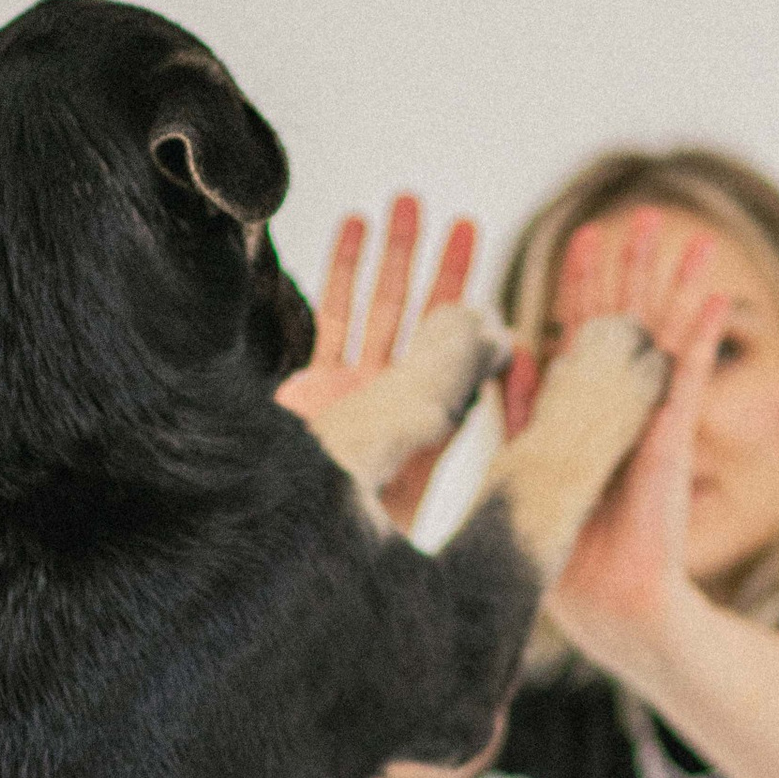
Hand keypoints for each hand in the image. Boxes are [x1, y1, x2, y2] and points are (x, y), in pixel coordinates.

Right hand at [280, 196, 501, 526]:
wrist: (274, 577)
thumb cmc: (350, 556)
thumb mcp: (407, 462)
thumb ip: (448, 395)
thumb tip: (504, 332)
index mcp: (433, 437)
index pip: (468, 360)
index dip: (480, 307)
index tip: (497, 265)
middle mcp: (397, 414)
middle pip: (427, 326)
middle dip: (441, 266)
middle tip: (459, 214)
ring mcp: (353, 402)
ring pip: (379, 315)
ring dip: (393, 256)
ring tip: (407, 199)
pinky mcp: (312, 397)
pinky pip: (333, 324)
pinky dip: (343, 273)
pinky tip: (355, 221)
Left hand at [540, 209, 728, 672]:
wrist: (610, 604)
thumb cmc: (569, 551)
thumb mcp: (531, 467)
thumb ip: (525, 410)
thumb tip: (514, 350)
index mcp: (587, 410)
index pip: (584, 333)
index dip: (583, 286)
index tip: (584, 237)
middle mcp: (624, 407)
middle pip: (630, 321)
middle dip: (635, 268)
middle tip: (644, 214)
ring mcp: (653, 419)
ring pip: (667, 338)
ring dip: (679, 286)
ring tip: (693, 236)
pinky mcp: (671, 440)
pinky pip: (688, 380)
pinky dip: (700, 339)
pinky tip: (714, 299)